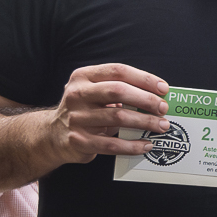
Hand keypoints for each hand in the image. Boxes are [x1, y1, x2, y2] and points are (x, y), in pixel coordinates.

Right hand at [49, 63, 171, 162]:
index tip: (163, 88)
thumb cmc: (84, 110)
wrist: (53, 134)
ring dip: (145, 122)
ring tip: (161, 126)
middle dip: (146, 99)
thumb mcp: (94, 92)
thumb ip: (119, 89)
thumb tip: (157, 96)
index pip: (118, 71)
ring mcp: (76, 118)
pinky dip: (133, 146)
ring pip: (118, 118)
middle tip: (163, 108)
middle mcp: (77, 94)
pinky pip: (112, 144)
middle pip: (118, 91)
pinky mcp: (79, 141)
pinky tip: (146, 145)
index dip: (144, 78)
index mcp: (83, 77)